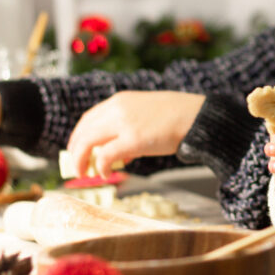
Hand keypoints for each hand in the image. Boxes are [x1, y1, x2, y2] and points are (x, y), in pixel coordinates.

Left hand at [66, 91, 204, 177]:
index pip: (89, 118)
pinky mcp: (133, 139)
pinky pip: (105, 156)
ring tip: (85, 173)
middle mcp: (117, 109)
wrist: (197, 116)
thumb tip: (118, 152)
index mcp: (120, 100)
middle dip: (76, 151)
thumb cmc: (177, 116)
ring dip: (82, 160)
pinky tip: (105, 174)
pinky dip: (101, 167)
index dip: (79, 136)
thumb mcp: (145, 112)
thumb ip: (128, 125)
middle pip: (84, 131)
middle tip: (77, 165)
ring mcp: (124, 123)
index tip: (77, 149)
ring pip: (88, 142)